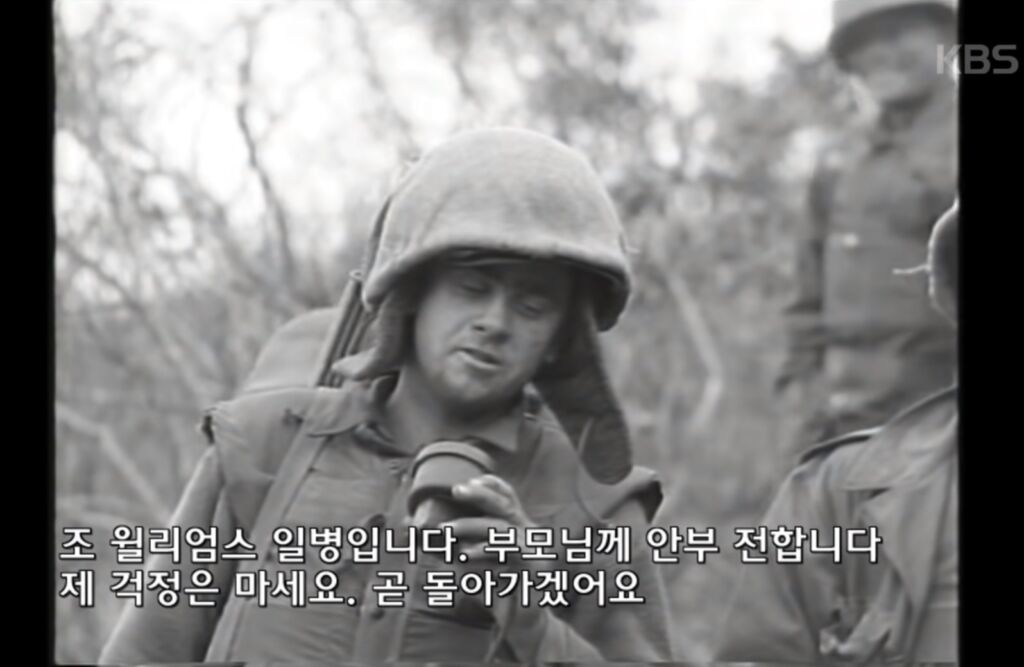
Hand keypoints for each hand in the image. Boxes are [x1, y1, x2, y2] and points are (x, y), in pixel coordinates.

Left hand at [444, 474, 550, 650]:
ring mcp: (531, 550)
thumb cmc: (494, 590)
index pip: (508, 497)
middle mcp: (527, 533)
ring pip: (500, 528)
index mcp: (517, 526)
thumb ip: (446, 546)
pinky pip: (506, 553)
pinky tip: (464, 555)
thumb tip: (412, 528)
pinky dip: (483, 552)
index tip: (469, 480)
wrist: (521, 624)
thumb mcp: (468, 564)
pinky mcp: (532, 568)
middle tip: (456, 490)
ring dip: (471, 527)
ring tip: (445, 530)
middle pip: (506, 505)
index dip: (490, 485)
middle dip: (481, 494)